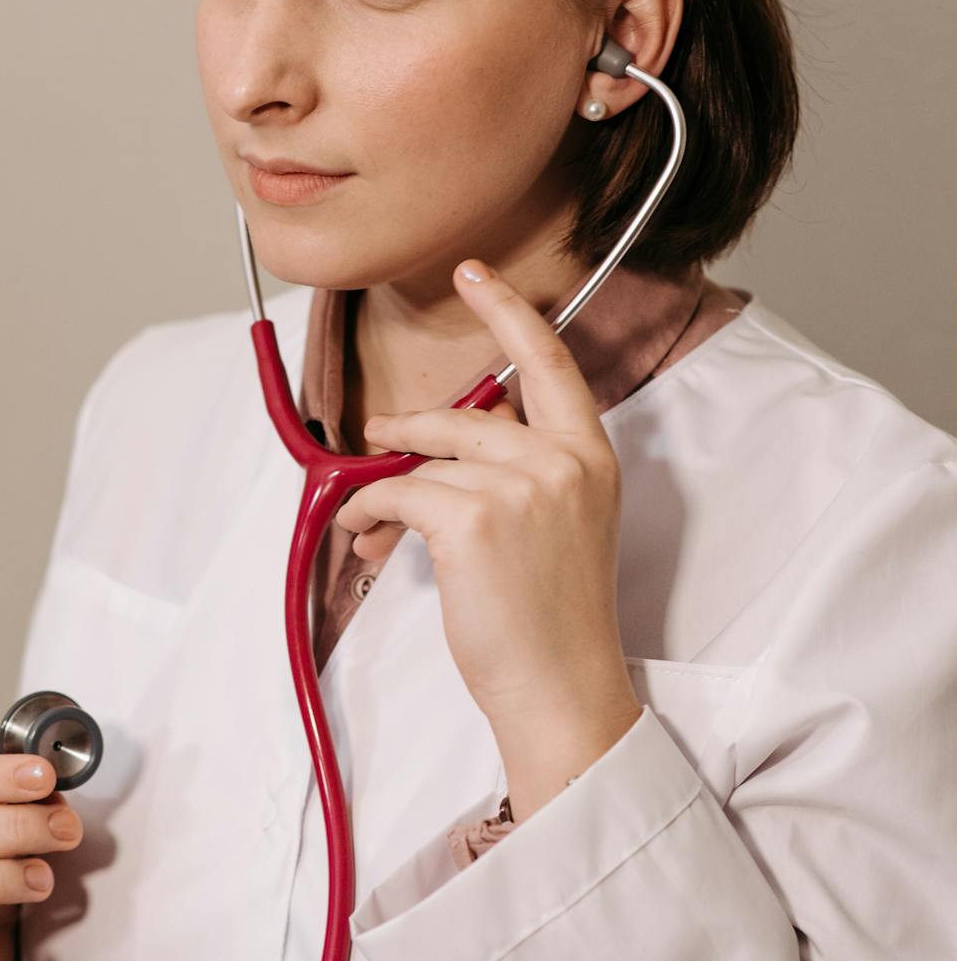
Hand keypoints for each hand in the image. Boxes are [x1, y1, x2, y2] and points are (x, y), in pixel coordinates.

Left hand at [333, 259, 642, 816]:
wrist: (560, 687)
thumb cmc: (553, 618)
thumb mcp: (560, 523)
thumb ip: (522, 468)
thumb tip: (451, 440)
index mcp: (592, 456)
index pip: (550, 362)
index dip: (510, 310)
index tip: (476, 273)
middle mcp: (562, 461)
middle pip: (464, 416)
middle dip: (409, 434)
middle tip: (378, 443)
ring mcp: (519, 487)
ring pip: (425, 460)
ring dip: (384, 489)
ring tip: (371, 525)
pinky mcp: (471, 519)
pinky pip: (396, 494)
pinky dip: (369, 515)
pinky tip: (369, 540)